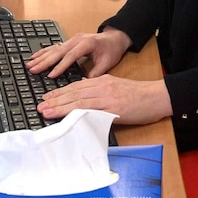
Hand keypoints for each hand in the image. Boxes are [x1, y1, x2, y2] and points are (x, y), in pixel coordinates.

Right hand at [26, 28, 131, 78]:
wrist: (115, 37)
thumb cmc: (111, 49)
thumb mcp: (107, 63)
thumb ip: (95, 73)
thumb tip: (83, 85)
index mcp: (87, 44)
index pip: (71, 56)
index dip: (60, 66)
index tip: (51, 75)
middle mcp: (77, 39)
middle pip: (58, 51)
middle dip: (45, 61)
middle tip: (33, 70)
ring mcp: (73, 39)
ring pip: (54, 48)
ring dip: (41, 57)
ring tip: (30, 64)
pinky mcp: (70, 41)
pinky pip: (55, 46)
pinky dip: (44, 51)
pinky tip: (36, 56)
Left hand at [37, 75, 172, 124]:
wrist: (157, 96)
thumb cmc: (139, 95)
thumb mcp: (117, 87)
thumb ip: (101, 90)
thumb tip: (85, 96)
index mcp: (103, 81)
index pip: (77, 86)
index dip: (60, 92)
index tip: (47, 97)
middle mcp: (102, 86)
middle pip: (74, 92)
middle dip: (55, 99)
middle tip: (40, 105)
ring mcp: (107, 97)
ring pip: (78, 100)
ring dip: (60, 106)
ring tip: (45, 111)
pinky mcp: (112, 108)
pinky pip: (90, 110)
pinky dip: (76, 113)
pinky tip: (66, 117)